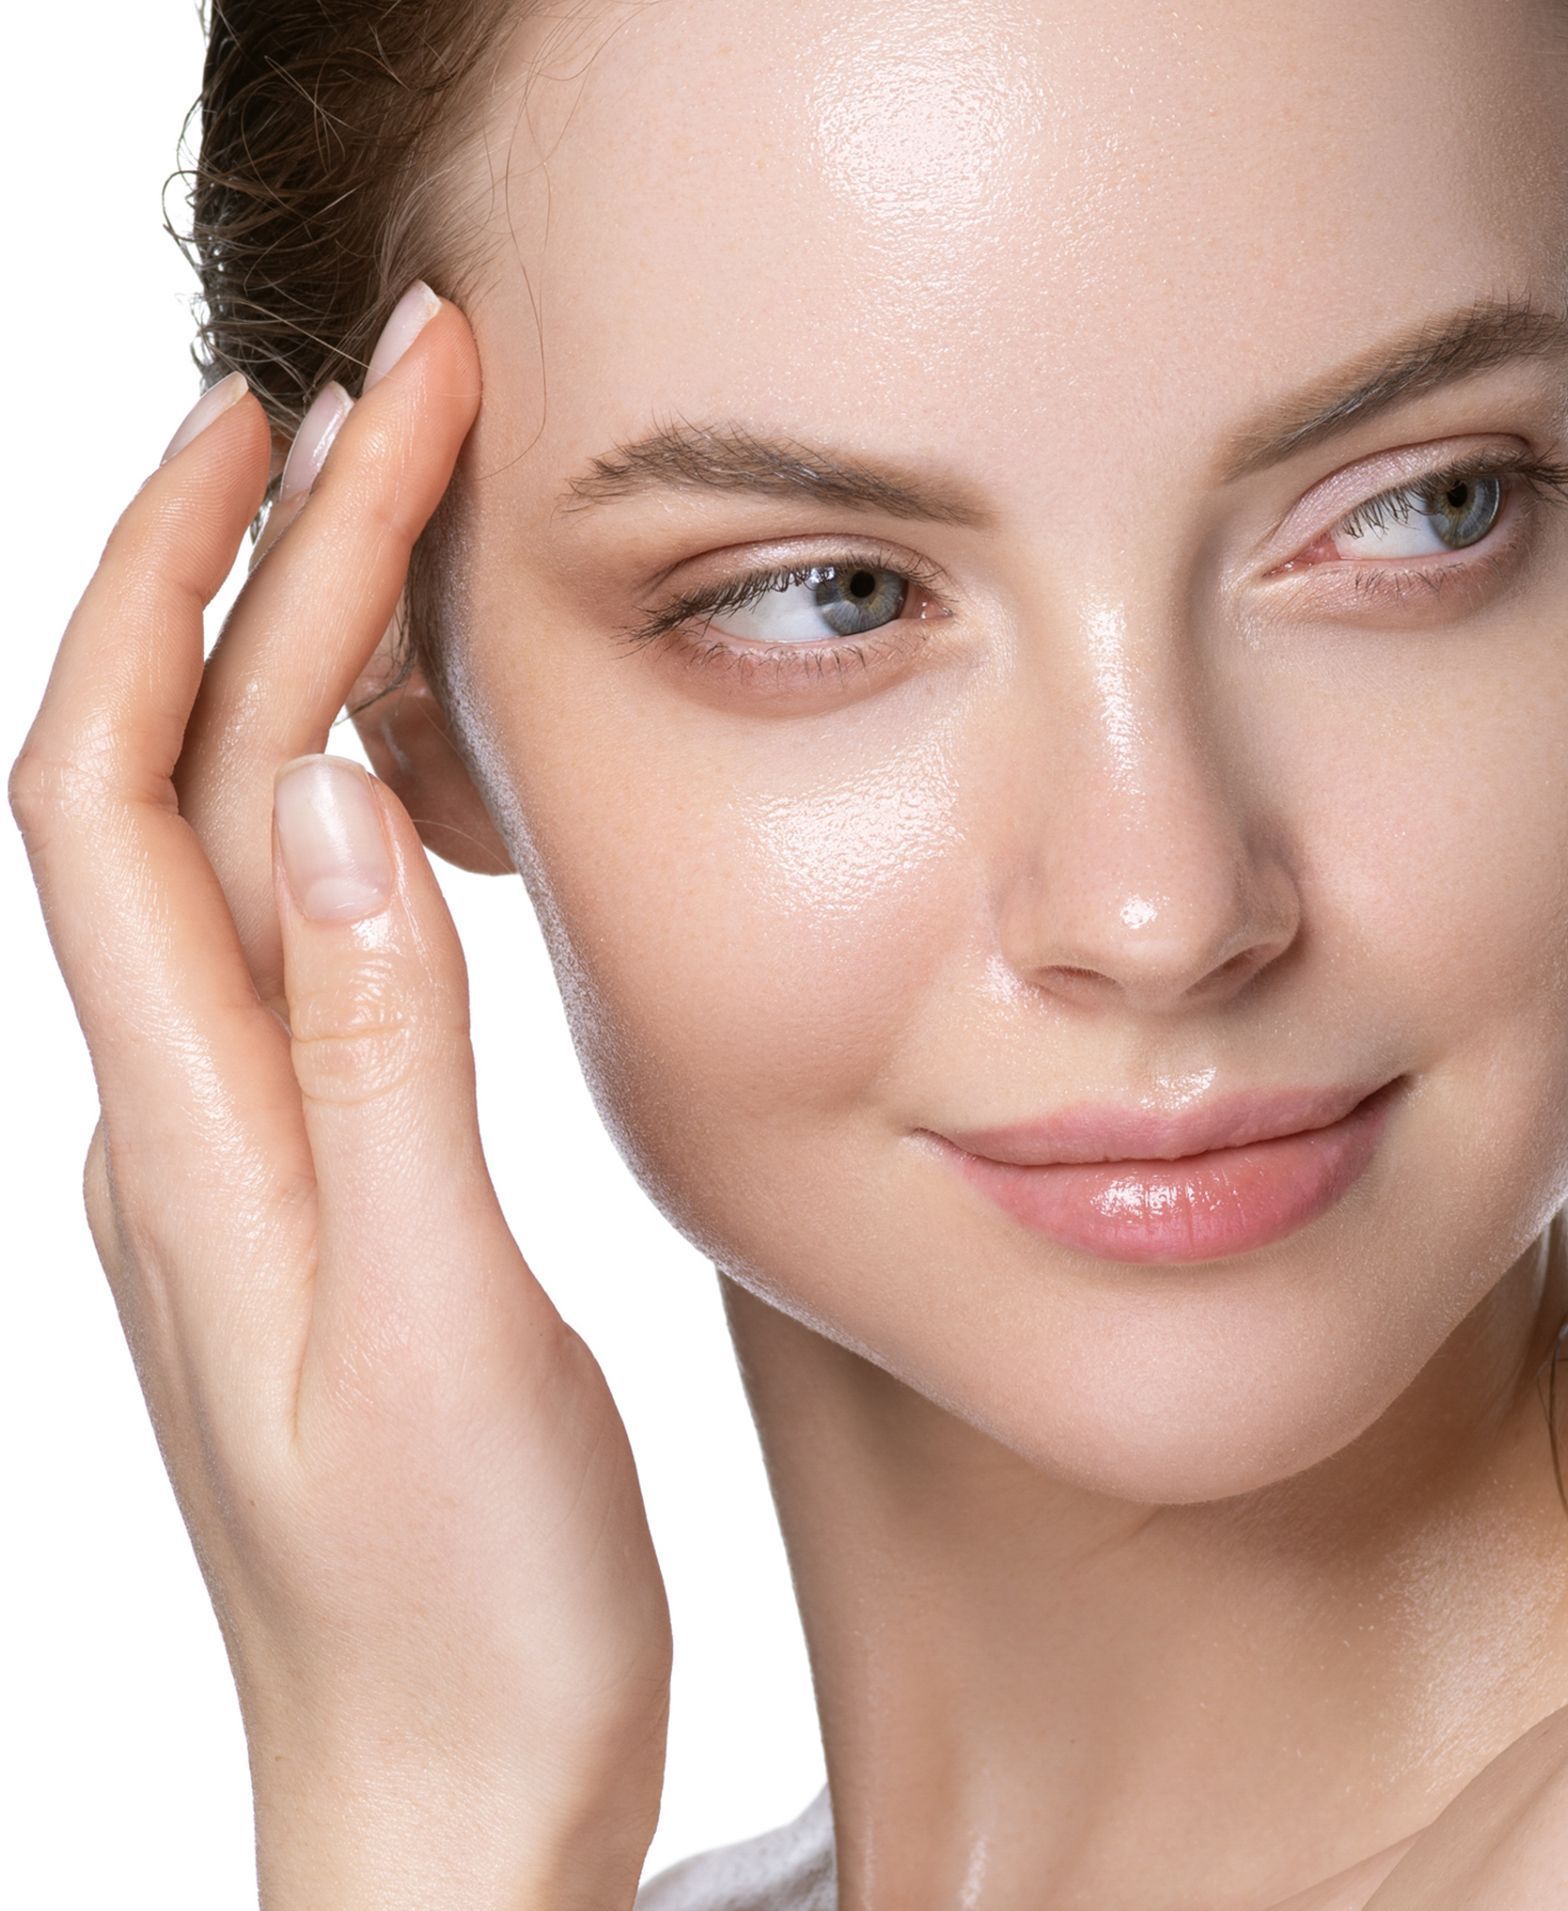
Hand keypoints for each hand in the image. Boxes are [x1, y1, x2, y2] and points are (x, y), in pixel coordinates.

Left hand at [10, 289, 671, 1910]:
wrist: (441, 1795)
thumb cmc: (457, 1612)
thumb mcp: (439, 1337)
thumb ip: (383, 1067)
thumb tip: (338, 800)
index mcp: (192, 1139)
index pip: (125, 784)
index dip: (180, 575)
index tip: (293, 410)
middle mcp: (181, 1114)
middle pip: (182, 774)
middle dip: (267, 559)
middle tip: (395, 391)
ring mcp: (240, 1142)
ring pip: (233, 839)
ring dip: (292, 657)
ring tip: (392, 517)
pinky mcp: (312, 1175)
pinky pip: (295, 927)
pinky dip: (340, 791)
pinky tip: (410, 757)